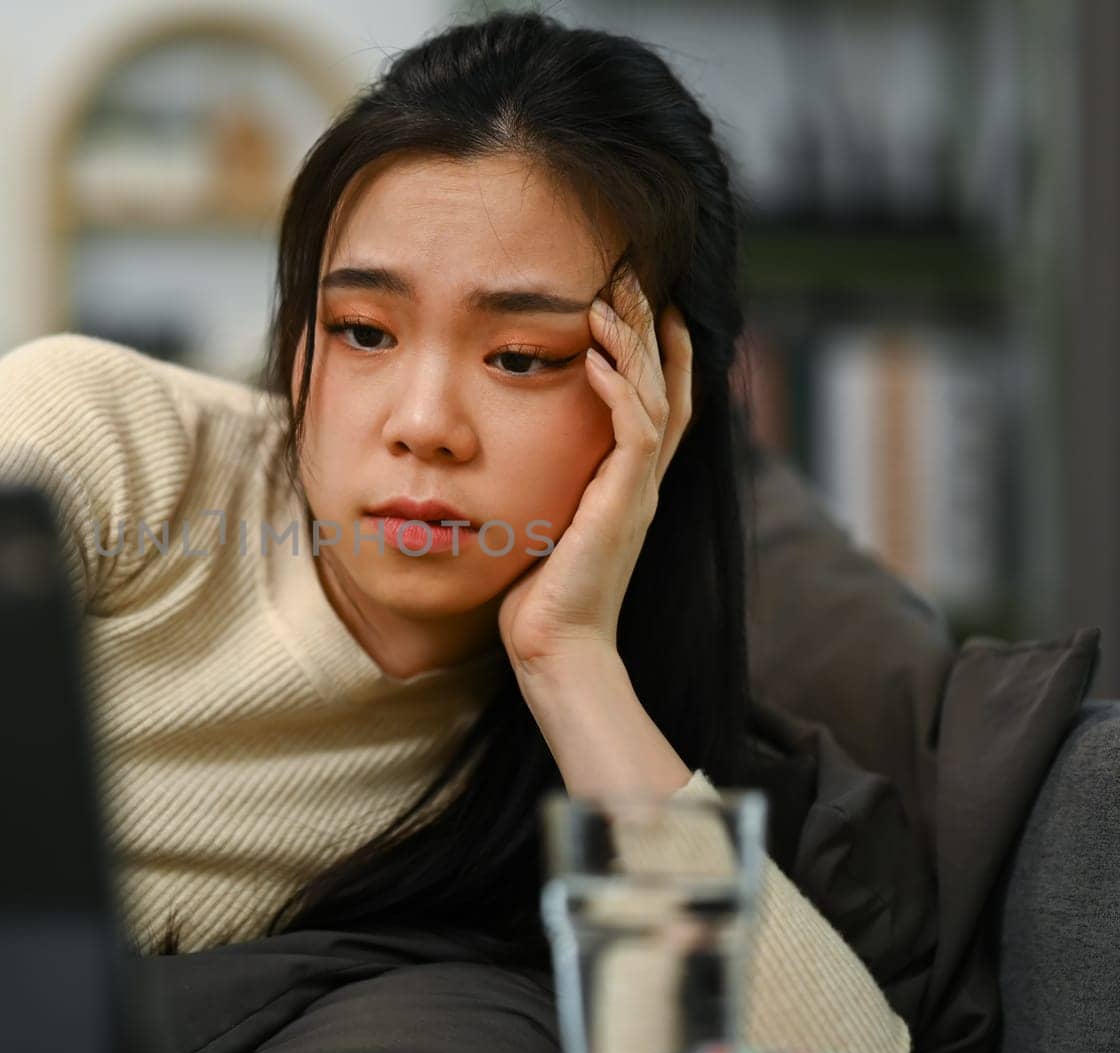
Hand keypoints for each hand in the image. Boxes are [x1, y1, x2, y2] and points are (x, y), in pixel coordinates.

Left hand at [497, 270, 694, 676]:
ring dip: (634, 346)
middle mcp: (642, 481)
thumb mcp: (542, 519)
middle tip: (636, 276)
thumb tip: (509, 449)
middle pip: (668, 386)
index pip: (658, 399)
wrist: (556, 651)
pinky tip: (597, 358)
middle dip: (652, 329)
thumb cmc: (539, 595)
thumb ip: (545, 482)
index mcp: (627, 482)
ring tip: (611, 300)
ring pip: (655, 399)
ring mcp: (638, 493)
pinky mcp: (623, 507)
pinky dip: (618, 392)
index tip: (640, 301)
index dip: (657, 349)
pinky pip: (635, 435)